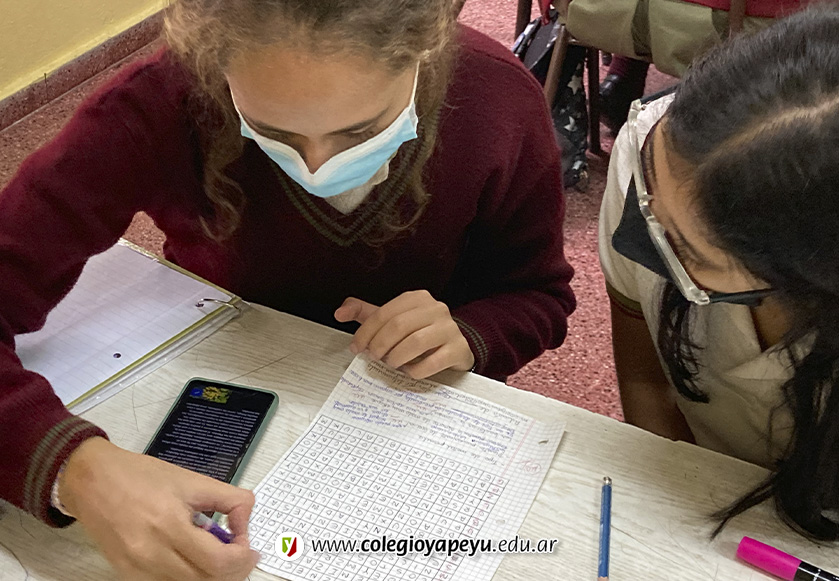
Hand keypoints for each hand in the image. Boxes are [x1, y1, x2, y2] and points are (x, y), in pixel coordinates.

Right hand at [60, 437, 259, 580]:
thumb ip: (229, 499)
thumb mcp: (192, 480)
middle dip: (232, 570)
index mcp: (169, 524)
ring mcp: (136, 569)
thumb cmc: (140, 476)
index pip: (219, 562)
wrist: (92, 481)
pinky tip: (193, 561)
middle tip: (241, 555)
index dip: (242, 559)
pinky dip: (187, 579)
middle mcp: (150, 553)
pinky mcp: (126, 575)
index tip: (250, 549)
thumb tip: (246, 521)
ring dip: (210, 577)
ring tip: (218, 556)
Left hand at [334, 290, 474, 378]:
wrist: (454, 346)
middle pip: (399, 326)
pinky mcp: (458, 348)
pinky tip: (409, 371)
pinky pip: (433, 362)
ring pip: (416, 342)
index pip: (385, 313)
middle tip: (373, 357)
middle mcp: (435, 309)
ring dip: (397, 357)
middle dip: (380, 345)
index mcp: (417, 298)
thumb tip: (340, 312)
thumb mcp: (392, 319)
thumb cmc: (419, 333)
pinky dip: (416, 370)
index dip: (366, 332)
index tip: (357, 348)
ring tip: (391, 364)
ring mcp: (450, 328)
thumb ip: (365, 314)